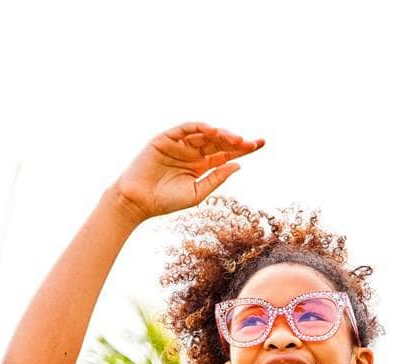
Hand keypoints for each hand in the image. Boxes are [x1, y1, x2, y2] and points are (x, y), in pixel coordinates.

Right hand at [111, 121, 264, 222]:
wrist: (138, 201)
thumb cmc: (166, 201)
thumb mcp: (197, 193)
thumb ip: (216, 178)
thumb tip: (238, 165)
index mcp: (201, 166)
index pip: (226, 154)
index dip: (243, 148)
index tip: (260, 143)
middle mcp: (192, 152)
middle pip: (219, 141)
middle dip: (235, 140)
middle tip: (249, 143)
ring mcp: (180, 144)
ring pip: (205, 133)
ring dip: (220, 133)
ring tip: (235, 138)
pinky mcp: (166, 138)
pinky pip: (185, 128)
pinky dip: (198, 126)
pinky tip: (212, 129)